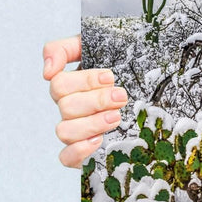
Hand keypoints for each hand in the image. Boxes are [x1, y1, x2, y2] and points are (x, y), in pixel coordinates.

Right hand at [43, 35, 127, 168]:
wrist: (155, 87)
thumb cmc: (127, 63)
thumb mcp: (99, 44)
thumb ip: (65, 48)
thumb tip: (47, 71)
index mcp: (73, 84)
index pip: (59, 83)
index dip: (84, 81)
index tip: (110, 76)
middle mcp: (72, 107)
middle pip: (66, 107)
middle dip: (96, 101)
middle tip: (121, 96)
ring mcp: (77, 129)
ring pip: (65, 131)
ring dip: (92, 123)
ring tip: (116, 116)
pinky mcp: (84, 151)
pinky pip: (66, 157)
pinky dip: (79, 151)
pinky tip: (98, 140)